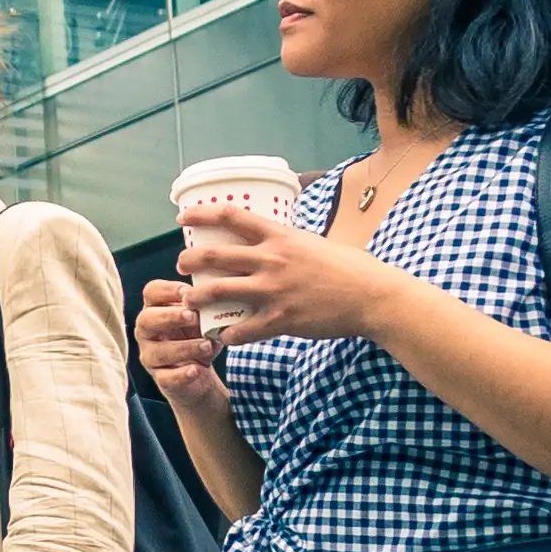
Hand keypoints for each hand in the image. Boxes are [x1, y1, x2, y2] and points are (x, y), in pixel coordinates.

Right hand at [132, 276, 231, 420]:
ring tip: (206, 345)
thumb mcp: (204, 319)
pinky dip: (182, 374)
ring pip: (158, 351)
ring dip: (184, 347)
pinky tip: (196, 370)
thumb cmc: (198, 337)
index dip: (167, 290)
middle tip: (192, 316)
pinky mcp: (161, 379)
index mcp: (156, 309)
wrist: (200, 374)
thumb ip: (205, 308)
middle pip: (146, 319)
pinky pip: (166, 378)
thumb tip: (218, 298)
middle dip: (170, 317)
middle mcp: (147, 332)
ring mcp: (151, 356)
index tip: (188, 292)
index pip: (151, 292)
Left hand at [177, 202, 389, 350]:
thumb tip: (276, 240)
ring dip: (197, 297)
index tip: (184, 217)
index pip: (231, 216)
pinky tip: (223, 337)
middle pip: (214, 256)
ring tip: (188, 302)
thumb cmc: (350, 268)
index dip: (202, 214)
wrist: (371, 296)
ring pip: (219, 292)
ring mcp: (273, 291)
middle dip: (189, 260)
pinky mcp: (280, 320)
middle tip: (179, 265)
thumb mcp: (315, 243)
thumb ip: (289, 243)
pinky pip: (242, 330)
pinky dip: (228, 335)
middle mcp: (271, 260)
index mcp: (280, 237)